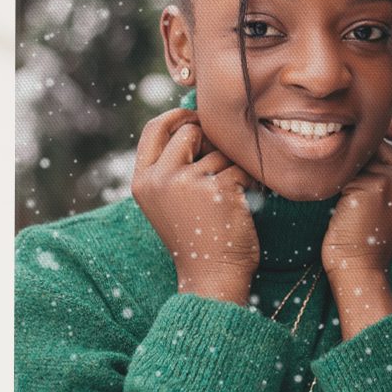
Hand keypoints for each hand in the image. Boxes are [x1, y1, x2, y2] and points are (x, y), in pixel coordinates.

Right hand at [131, 107, 261, 301]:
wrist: (212, 276)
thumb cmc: (197, 237)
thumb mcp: (168, 200)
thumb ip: (171, 165)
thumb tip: (196, 121)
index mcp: (142, 181)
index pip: (154, 128)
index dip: (177, 116)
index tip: (195, 117)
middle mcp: (159, 179)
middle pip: (189, 131)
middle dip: (210, 143)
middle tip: (219, 169)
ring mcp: (187, 183)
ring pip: (220, 152)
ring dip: (232, 169)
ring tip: (228, 200)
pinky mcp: (218, 189)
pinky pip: (241, 168)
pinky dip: (249, 182)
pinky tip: (243, 204)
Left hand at [321, 116, 391, 275]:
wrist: (361, 269)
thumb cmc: (367, 240)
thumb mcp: (390, 206)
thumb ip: (390, 176)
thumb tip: (368, 144)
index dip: (390, 126)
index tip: (366, 131)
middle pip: (382, 138)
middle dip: (359, 146)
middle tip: (339, 161)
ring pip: (363, 151)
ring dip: (345, 162)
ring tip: (334, 182)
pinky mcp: (373, 186)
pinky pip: (348, 166)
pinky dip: (335, 175)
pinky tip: (329, 193)